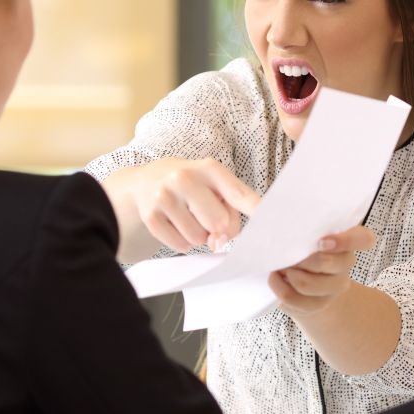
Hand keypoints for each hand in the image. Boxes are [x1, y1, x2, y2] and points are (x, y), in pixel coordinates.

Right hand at [137, 158, 260, 252]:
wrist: (143, 180)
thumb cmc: (190, 184)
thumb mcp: (212, 183)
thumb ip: (230, 209)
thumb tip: (219, 241)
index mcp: (209, 168)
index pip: (238, 193)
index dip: (257, 209)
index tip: (270, 219)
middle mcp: (185, 178)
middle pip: (219, 224)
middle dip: (218, 227)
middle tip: (206, 214)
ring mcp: (164, 196)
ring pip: (199, 238)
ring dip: (199, 235)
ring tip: (188, 216)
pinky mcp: (150, 216)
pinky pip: (180, 245)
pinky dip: (182, 241)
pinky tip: (175, 223)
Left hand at [269, 225, 376, 317]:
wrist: (306, 284)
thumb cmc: (304, 247)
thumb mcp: (306, 231)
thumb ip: (299, 221)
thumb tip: (267, 209)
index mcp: (348, 241)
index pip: (364, 239)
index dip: (346, 241)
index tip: (322, 241)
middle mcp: (345, 264)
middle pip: (328, 263)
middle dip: (301, 258)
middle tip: (287, 251)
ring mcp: (334, 287)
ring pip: (307, 284)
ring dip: (287, 273)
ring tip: (279, 265)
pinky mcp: (318, 305)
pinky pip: (294, 299)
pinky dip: (279, 287)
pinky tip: (274, 277)